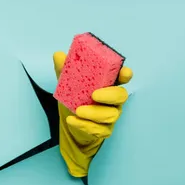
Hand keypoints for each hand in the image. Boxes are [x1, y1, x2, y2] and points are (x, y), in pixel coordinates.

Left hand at [53, 51, 132, 176]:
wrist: (72, 121)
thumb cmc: (76, 98)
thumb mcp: (68, 83)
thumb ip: (64, 70)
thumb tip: (58, 55)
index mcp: (107, 84)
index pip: (122, 78)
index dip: (125, 75)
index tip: (124, 73)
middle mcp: (113, 99)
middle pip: (121, 96)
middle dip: (109, 95)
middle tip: (94, 95)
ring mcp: (110, 115)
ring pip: (111, 115)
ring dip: (95, 113)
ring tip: (78, 110)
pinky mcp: (104, 129)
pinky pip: (100, 130)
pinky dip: (85, 125)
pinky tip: (73, 120)